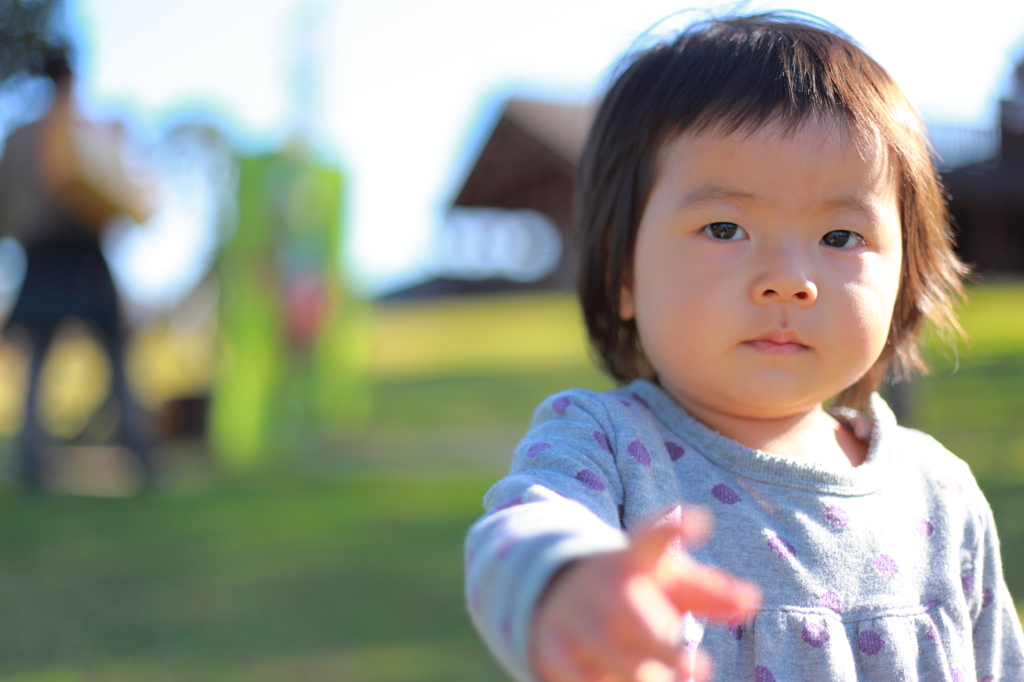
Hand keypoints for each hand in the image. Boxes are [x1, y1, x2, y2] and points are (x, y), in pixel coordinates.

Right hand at [530, 506, 759, 681]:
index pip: (651, 539)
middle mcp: (601, 585)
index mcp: (632, 559)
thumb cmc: (631, 590)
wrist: (553, 593)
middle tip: (694, 668)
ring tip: (669, 681)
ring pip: (618, 659)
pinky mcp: (552, 648)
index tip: (697, 521)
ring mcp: (575, 617)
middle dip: (666, 646)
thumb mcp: (665, 580)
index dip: (673, 530)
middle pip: (638, 616)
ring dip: (649, 678)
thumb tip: (750, 601)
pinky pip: (587, 681)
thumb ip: (707, 591)